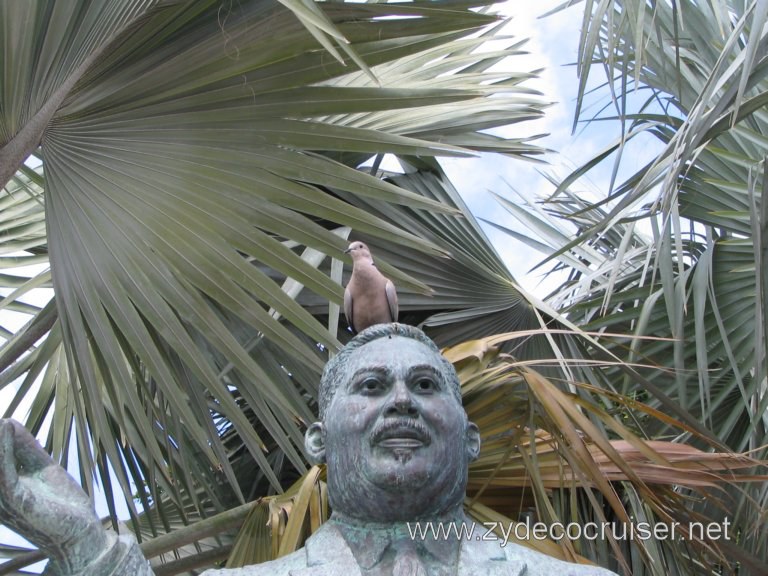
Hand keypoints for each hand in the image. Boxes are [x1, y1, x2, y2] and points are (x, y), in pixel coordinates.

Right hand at [0, 419, 107, 573]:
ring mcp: (5, 499)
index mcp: (2, 485)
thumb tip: (7, 421)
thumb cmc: (60, 502)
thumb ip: (25, 448)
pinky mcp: (18, 503)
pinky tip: (5, 430)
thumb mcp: (42, 467)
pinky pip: (4, 476)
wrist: (81, 530)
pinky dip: (3, 452)